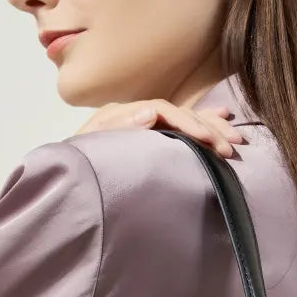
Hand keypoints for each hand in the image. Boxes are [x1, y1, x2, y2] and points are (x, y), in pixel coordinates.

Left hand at [73, 100, 245, 158]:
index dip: (187, 123)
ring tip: (236, 136)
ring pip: (182, 120)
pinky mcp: (146, 140)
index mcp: (118, 115)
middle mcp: (131, 115)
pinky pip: (178, 128)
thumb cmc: (72, 171)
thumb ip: (116, 129)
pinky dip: (201, 124)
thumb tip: (149, 114)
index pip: (161, 110)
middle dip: (207, 128)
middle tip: (233, 145)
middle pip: (177, 113)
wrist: (60, 186)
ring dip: (211, 127)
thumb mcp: (89, 150)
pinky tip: (223, 119)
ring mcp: (139, 127)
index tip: (209, 140)